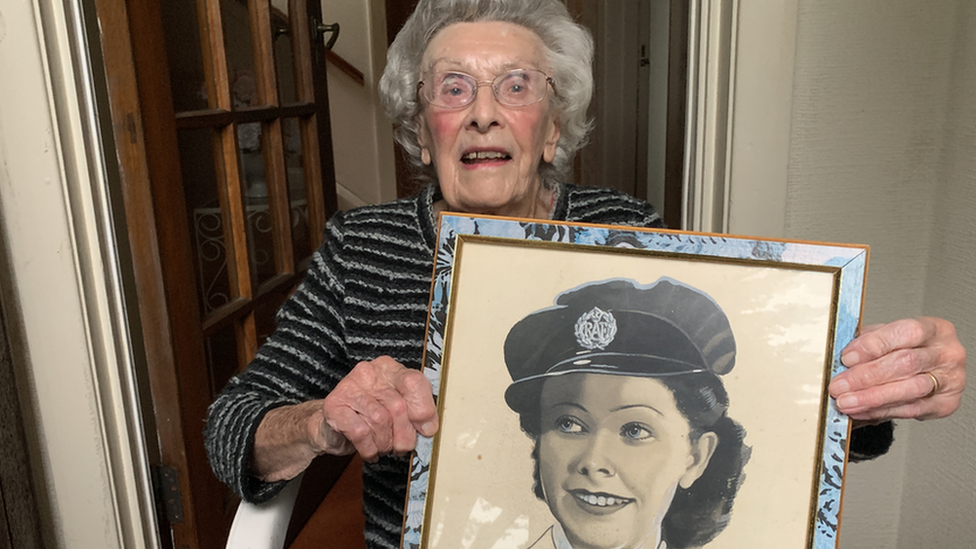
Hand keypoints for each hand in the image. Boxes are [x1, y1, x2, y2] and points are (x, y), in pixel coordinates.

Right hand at [320, 356, 438, 461]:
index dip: (423, 410)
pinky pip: (361, 432)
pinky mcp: (334, 406)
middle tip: (401, 446)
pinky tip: (370, 449)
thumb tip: (428, 427)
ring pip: (380, 420)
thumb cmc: (371, 415)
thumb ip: (418, 412)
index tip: (425, 429)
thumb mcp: (400, 408)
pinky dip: (369, 448)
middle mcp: (369, 373)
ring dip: (385, 442)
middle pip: (398, 406)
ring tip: (383, 445)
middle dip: (404, 435)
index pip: (414, 382)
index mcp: (389, 368)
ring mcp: (349, 387)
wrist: (333, 425)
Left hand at [829, 317, 965, 421]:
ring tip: (846, 401)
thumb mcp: (887, 336)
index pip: (906, 332)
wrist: (928, 370)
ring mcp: (950, 380)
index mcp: (935, 329)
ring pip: (909, 390)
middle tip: (839, 385)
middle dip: (866, 376)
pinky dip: (881, 411)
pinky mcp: (945, 404)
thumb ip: (867, 341)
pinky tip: (862, 410)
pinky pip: (910, 410)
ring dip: (871, 397)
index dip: (874, 345)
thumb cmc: (907, 349)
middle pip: (905, 363)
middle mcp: (947, 354)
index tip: (847, 357)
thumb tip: (838, 353)